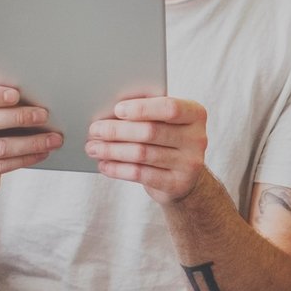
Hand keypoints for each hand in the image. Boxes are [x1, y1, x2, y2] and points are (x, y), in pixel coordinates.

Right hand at [0, 86, 59, 188]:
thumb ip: (1, 103)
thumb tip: (23, 92)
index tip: (15, 94)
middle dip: (19, 118)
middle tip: (44, 115)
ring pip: (3, 147)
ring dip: (32, 143)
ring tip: (54, 139)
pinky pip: (4, 165)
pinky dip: (26, 158)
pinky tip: (43, 152)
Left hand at [84, 97, 209, 201]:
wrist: (183, 175)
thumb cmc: (165, 137)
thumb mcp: (162, 118)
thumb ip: (145, 108)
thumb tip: (107, 106)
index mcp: (194, 114)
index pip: (170, 108)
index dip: (141, 109)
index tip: (117, 110)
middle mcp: (197, 139)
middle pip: (151, 132)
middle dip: (117, 130)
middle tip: (94, 130)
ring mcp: (190, 164)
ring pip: (142, 154)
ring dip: (112, 150)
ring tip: (93, 147)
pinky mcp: (177, 184)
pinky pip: (141, 174)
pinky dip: (118, 169)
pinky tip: (104, 165)